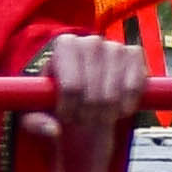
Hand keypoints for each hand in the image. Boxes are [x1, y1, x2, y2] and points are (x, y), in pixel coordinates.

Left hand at [35, 26, 147, 171]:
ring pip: (114, 93)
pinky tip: (119, 110)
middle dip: (88, 115)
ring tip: (98, 116)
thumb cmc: (55, 101)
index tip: (66, 117)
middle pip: (95, 93)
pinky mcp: (135, 55)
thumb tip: (53, 131)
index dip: (70, 109)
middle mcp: (90, 41)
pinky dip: (128, 103)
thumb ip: (35, 123)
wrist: (83, 96)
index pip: (72, 86)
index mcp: (64, 45)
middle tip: (83, 120)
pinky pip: (136, 85)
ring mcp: (115, 46)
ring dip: (107, 113)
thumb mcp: (35, 114)